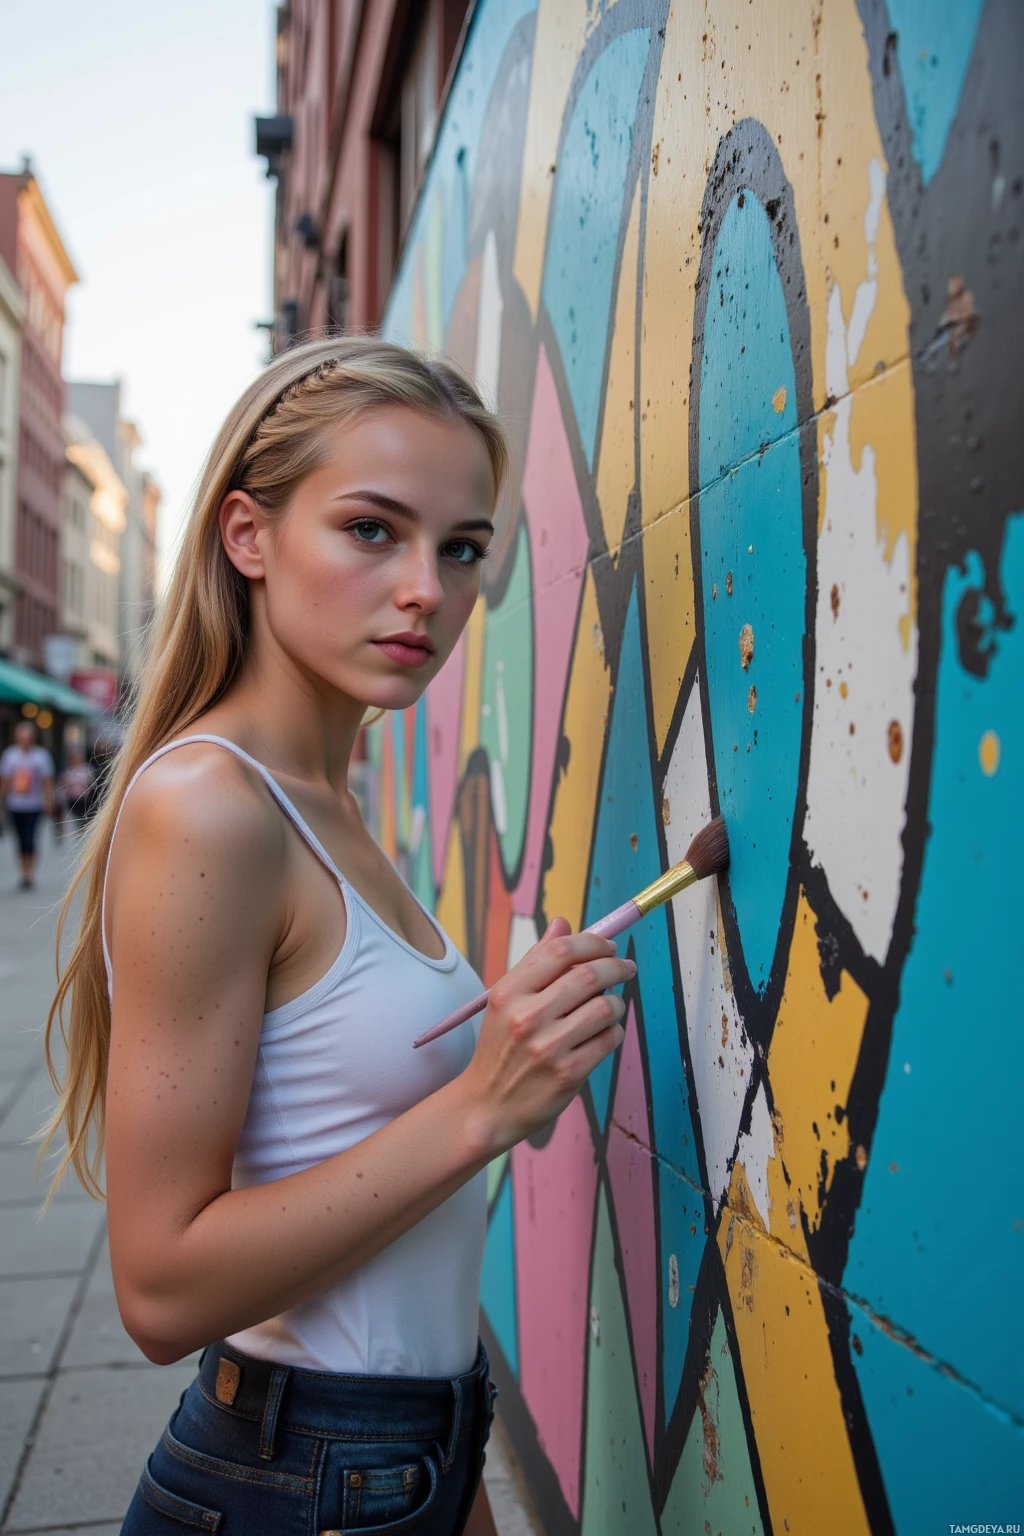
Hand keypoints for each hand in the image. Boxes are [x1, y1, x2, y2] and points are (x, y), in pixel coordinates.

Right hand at [461, 917, 634, 1152]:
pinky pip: (609, 1039)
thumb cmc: (500, 1048)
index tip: (608, 946)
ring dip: (617, 1001)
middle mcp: (526, 1017)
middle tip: (626, 968)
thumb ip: (536, 961)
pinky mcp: (568, 1074)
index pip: (560, 951)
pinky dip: (614, 1031)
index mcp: (509, 992)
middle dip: (616, 966)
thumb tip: (563, 923)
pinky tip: (603, 1033)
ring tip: (610, 1005)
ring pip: (606, 1006)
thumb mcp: (506, 1001)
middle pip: (588, 975)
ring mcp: (548, 1048)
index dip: (592, 942)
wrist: (487, 1106)